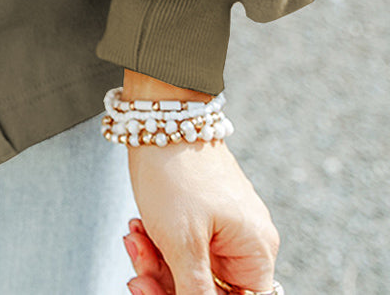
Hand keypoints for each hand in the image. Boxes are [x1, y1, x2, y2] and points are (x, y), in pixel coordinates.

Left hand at [123, 141, 279, 294]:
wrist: (158, 113)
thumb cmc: (177, 171)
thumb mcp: (182, 243)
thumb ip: (196, 293)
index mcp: (256, 252)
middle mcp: (245, 243)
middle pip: (211, 292)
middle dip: (169, 287)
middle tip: (137, 280)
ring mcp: (222, 228)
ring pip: (190, 273)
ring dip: (156, 267)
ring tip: (133, 241)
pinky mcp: (198, 216)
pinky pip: (180, 248)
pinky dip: (156, 247)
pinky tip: (136, 231)